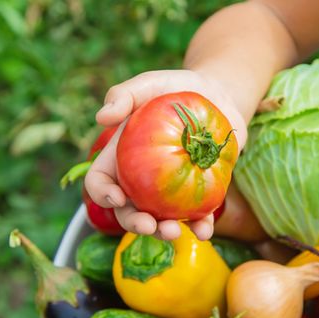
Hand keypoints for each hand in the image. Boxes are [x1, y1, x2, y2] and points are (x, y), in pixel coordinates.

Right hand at [85, 69, 246, 240]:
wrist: (218, 98)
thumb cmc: (176, 90)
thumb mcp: (150, 84)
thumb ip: (124, 94)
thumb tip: (102, 116)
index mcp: (120, 159)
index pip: (100, 182)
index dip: (102, 194)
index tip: (117, 197)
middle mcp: (141, 182)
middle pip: (127, 211)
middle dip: (134, 223)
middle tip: (149, 225)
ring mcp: (169, 193)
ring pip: (160, 221)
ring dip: (163, 233)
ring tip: (175, 233)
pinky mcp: (199, 196)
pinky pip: (197, 218)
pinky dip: (200, 227)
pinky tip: (204, 231)